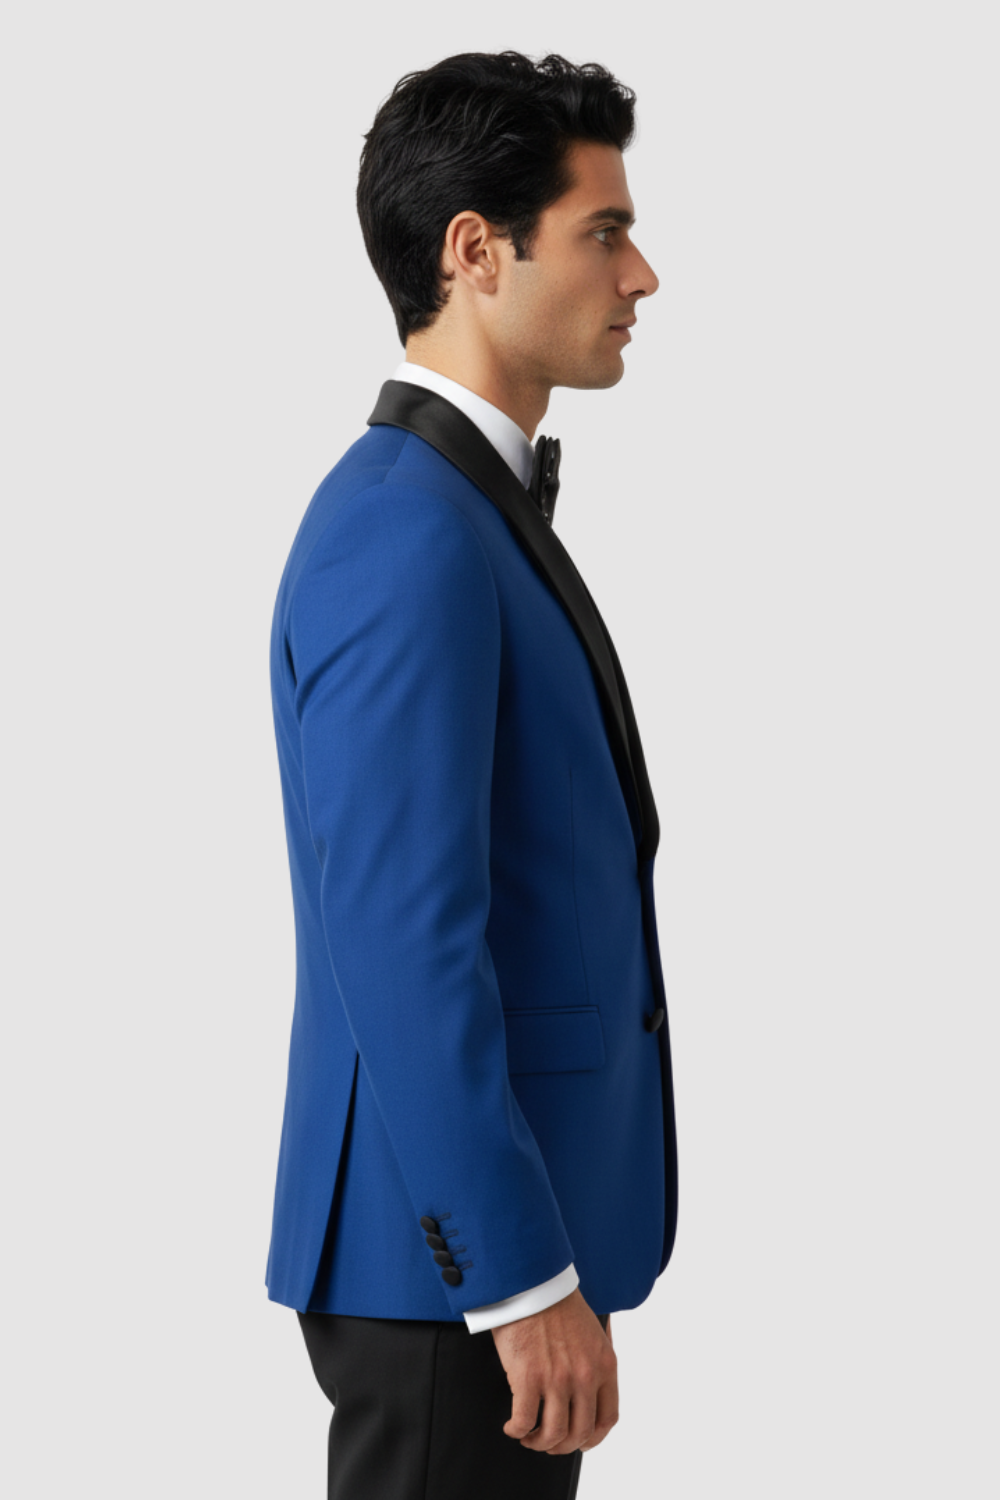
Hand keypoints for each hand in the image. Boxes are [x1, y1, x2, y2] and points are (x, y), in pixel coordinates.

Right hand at [491, 1288, 617, 1455]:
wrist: (532, 1283)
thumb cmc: (557, 1303)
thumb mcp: (593, 1330)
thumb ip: (596, 1359)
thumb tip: (593, 1385)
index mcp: (604, 1365)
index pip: (607, 1418)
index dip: (593, 1438)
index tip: (580, 1440)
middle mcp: (585, 1376)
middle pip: (580, 1432)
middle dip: (563, 1445)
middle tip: (548, 1442)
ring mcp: (557, 1380)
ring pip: (553, 1434)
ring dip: (539, 1442)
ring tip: (528, 1436)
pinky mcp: (528, 1378)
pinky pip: (524, 1421)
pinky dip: (517, 1430)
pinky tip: (512, 1426)